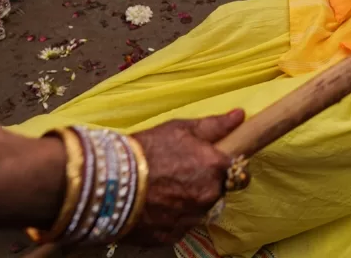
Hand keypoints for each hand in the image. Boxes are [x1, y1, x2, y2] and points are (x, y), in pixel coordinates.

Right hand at [126, 110, 243, 244]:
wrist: (109, 180)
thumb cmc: (146, 150)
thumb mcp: (180, 128)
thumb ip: (215, 125)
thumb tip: (239, 116)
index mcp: (216, 167)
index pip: (241, 173)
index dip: (228, 168)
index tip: (215, 165)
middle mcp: (209, 195)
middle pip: (219, 192)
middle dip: (207, 184)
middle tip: (182, 174)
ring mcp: (191, 217)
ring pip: (201, 210)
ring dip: (190, 202)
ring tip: (166, 189)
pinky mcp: (173, 235)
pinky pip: (182, 225)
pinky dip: (173, 217)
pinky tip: (157, 204)